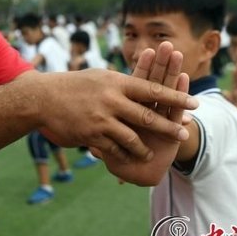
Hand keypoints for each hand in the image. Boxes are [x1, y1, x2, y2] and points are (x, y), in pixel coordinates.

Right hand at [38, 41, 196, 184]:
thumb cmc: (73, 85)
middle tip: (184, 134)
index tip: (194, 102)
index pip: (153, 90)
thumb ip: (121, 83)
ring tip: (152, 153)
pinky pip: (114, 149)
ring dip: (145, 148)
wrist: (42, 98)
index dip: (175, 97)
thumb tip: (143, 83)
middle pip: (148, 117)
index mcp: (117, 82)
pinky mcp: (91, 135)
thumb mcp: (99, 77)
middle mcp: (112, 100)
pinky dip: (123, 155)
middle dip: (168, 127)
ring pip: (132, 138)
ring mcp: (102, 119)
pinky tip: (130, 158)